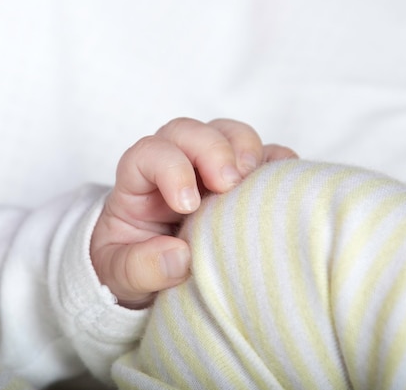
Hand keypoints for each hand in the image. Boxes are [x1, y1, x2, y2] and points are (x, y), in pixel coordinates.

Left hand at [90, 118, 296, 308]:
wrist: (149, 272)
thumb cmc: (132, 266)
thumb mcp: (121, 275)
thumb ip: (139, 268)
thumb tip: (179, 258)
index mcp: (137, 184)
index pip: (149, 153)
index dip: (170, 168)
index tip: (187, 205)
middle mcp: (174, 166)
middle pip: (188, 131)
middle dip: (211, 149)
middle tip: (229, 183)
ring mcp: (208, 168)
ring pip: (226, 133)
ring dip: (244, 147)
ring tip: (253, 178)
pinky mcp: (241, 180)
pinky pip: (263, 155)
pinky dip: (276, 161)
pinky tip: (284, 182)